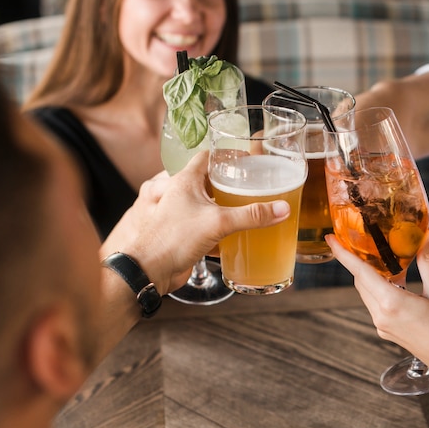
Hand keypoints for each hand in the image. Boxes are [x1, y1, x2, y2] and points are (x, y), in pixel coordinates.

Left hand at [100, 151, 289, 294]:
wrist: (146, 271)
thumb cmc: (171, 238)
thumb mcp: (218, 222)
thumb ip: (252, 215)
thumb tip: (282, 209)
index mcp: (183, 180)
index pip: (206, 157)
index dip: (226, 156)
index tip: (244, 161)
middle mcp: (177, 194)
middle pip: (206, 181)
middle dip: (226, 184)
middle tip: (248, 187)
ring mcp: (176, 215)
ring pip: (202, 206)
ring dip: (220, 208)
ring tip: (242, 210)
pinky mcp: (178, 236)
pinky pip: (200, 227)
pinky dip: (215, 231)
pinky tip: (230, 238)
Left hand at [325, 229, 428, 382]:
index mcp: (392, 303)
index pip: (360, 272)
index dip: (342, 254)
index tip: (330, 239)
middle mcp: (381, 316)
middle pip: (361, 281)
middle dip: (359, 260)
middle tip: (362, 242)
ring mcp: (382, 326)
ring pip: (367, 293)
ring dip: (372, 275)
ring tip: (386, 259)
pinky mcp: (387, 331)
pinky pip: (376, 304)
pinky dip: (380, 288)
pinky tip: (398, 280)